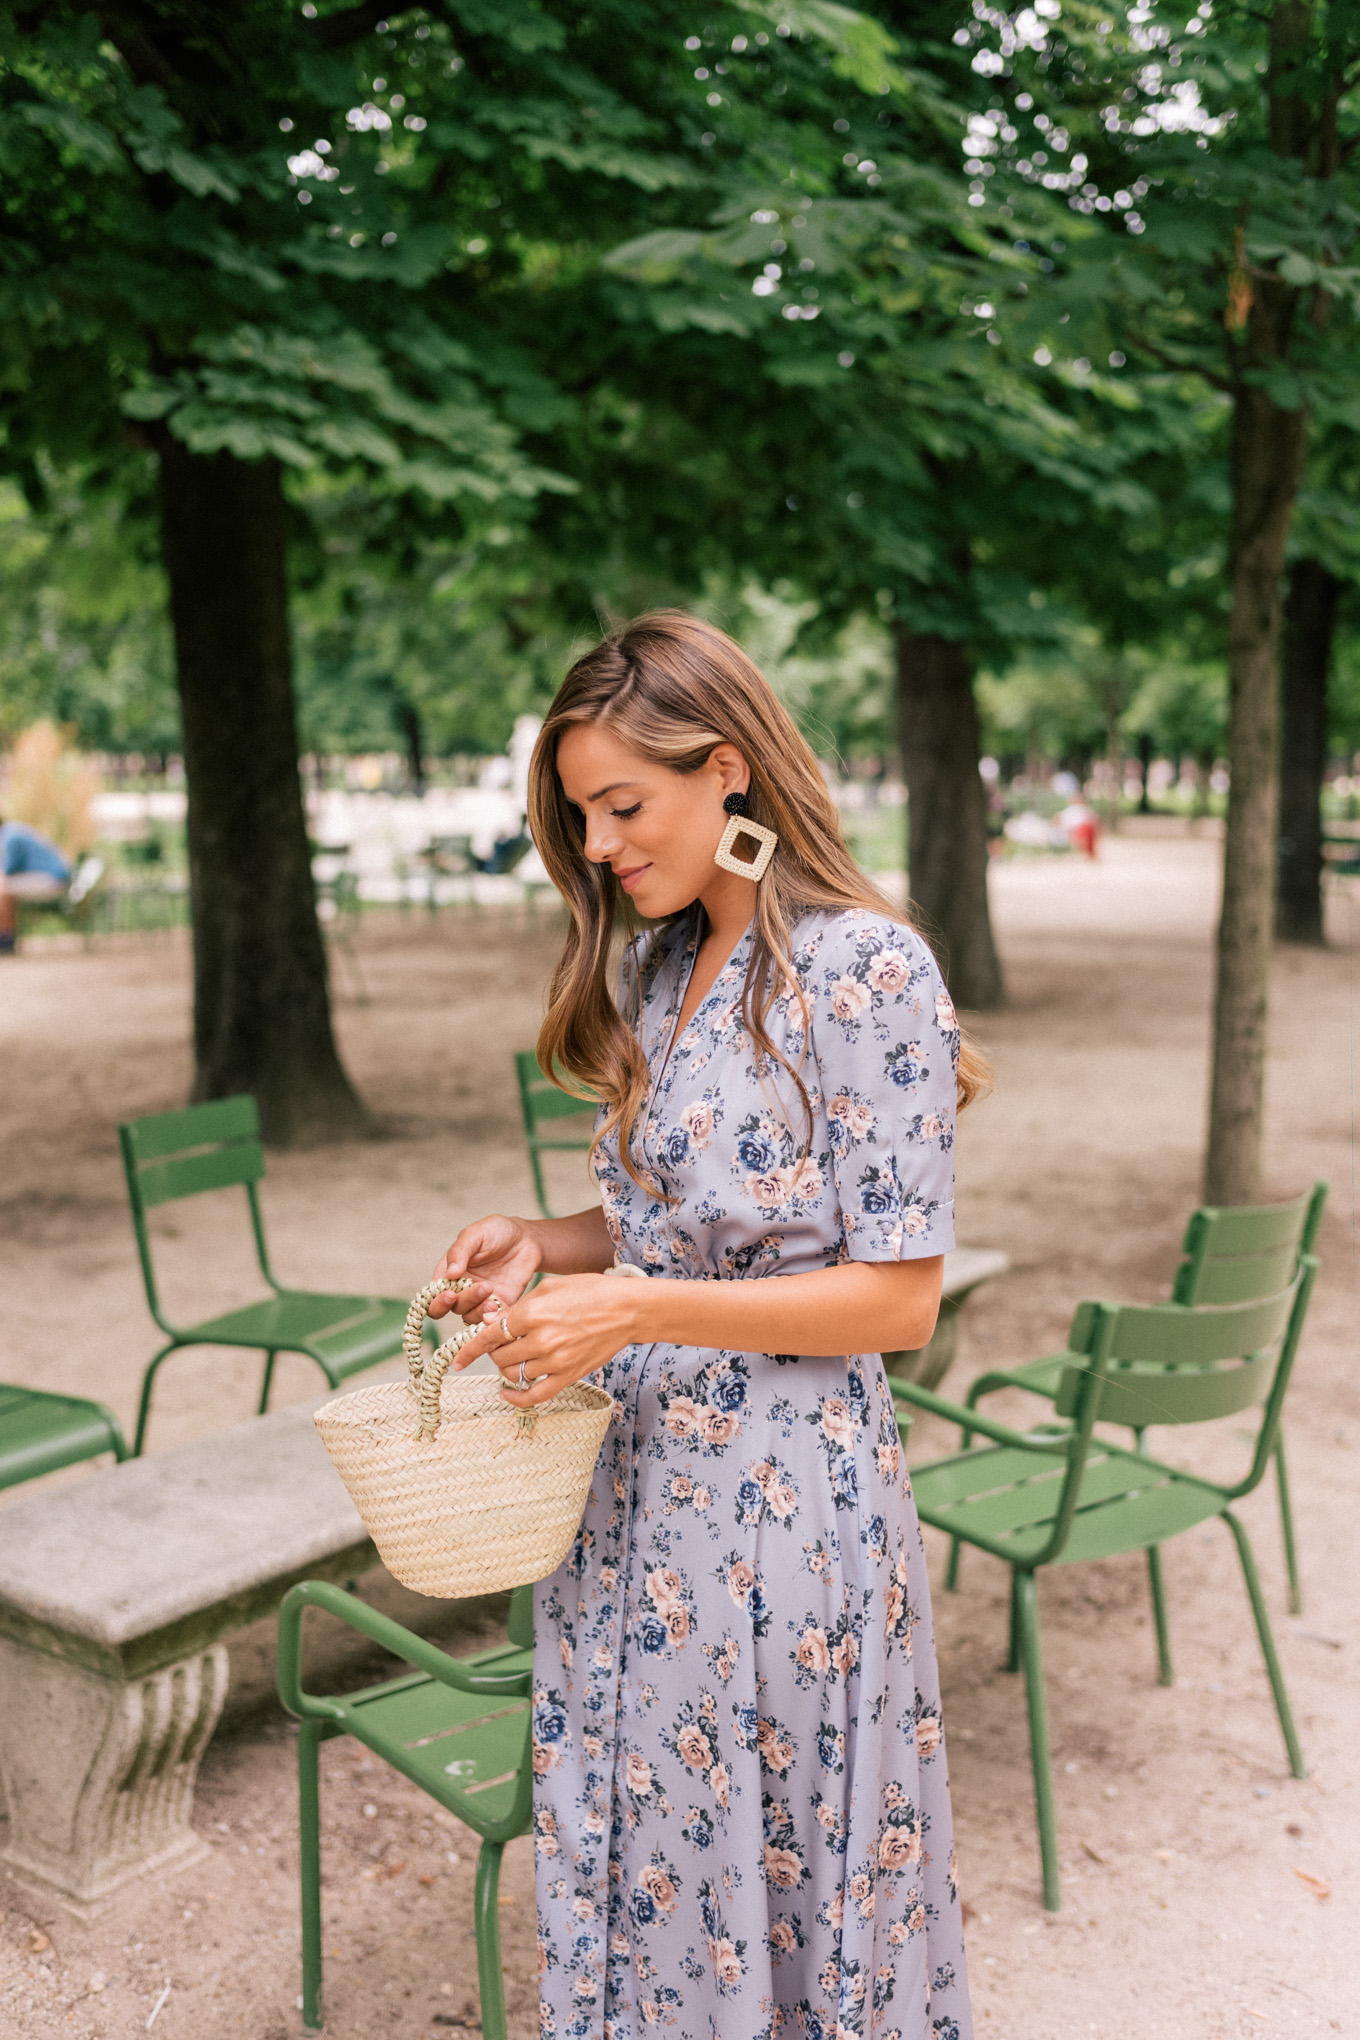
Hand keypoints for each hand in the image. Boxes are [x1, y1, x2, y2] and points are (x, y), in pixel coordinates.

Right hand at [427, 1215, 543, 1324]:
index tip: (450, 1293)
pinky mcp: (498, 1305)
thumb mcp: (475, 1234)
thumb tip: (449, 1274)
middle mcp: (461, 1288)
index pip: (433, 1295)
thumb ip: (459, 1251)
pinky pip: (490, 1320)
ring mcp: (479, 1299)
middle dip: (462, 1302)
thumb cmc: (497, 1232)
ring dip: (478, 1308)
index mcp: (449, 1272)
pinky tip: (496, 1306)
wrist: (526, 1238)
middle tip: (479, 1287)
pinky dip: (491, 1318)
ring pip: (469, 1316)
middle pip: (450, 1308)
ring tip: (492, 1290)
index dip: (437, 1300)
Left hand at [452, 1272, 647, 1407]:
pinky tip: (506, 1393)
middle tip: (501, 1344)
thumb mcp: (550, 1287)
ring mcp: (555, 1360)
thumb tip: (491, 1324)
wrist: (627, 1309)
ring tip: (514, 1356)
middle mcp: (541, 1339)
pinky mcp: (569, 1375)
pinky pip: (535, 1395)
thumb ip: (518, 1307)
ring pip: (513, 1374)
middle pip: (499, 1356)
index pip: (490, 1335)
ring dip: (506, 1368)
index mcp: (533, 1312)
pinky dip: (516, 1398)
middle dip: (494, 1352)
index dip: (469, 1349)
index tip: (456, 1360)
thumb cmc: (590, 1291)